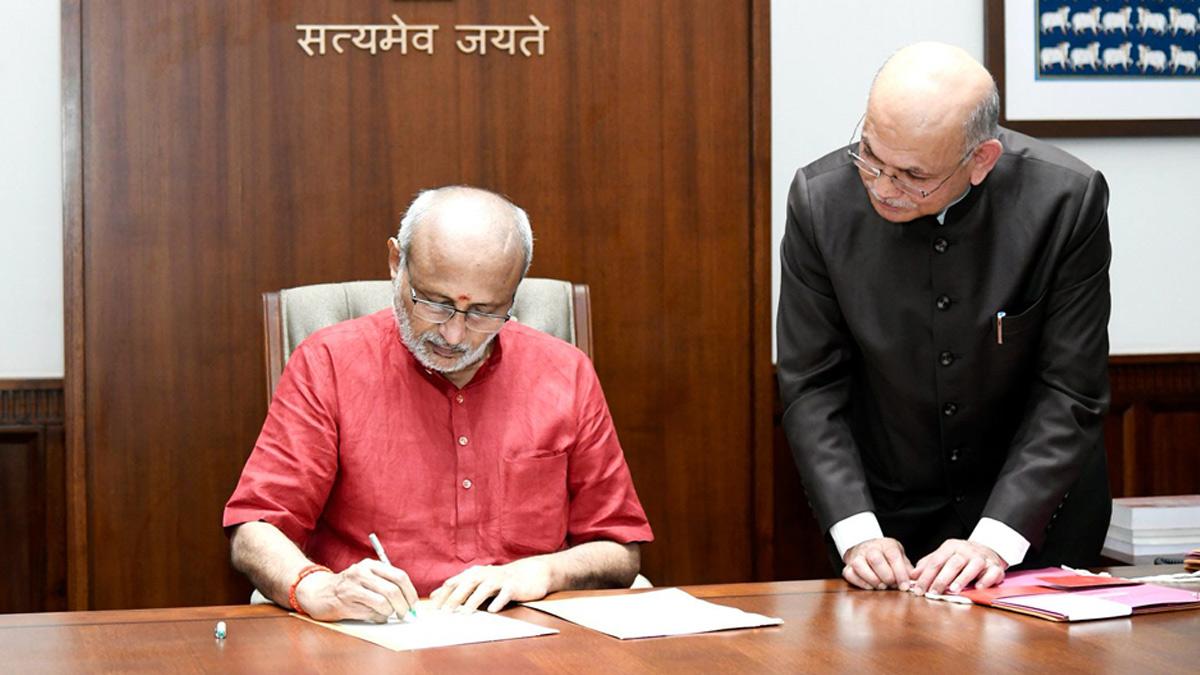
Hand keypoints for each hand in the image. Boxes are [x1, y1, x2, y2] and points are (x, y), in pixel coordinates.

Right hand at [294, 559, 417, 622]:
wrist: (319, 592)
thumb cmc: (349, 587)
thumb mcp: (367, 577)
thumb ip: (386, 583)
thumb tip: (409, 600)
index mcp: (371, 565)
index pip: (400, 576)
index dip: (410, 592)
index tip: (413, 603)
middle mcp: (362, 573)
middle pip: (393, 590)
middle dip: (404, 605)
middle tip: (405, 613)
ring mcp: (353, 587)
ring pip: (383, 602)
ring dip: (390, 612)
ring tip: (388, 614)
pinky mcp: (346, 602)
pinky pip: (370, 613)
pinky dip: (378, 617)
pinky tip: (375, 616)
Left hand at [430, 556, 553, 612]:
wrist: (529, 573)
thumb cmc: (499, 580)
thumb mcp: (477, 582)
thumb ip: (456, 588)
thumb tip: (433, 596)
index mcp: (474, 573)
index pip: (454, 582)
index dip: (443, 595)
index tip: (433, 609)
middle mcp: (485, 574)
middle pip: (467, 584)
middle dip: (455, 597)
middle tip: (445, 612)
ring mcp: (500, 579)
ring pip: (485, 588)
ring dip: (474, 600)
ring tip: (465, 613)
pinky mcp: (514, 586)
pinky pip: (505, 594)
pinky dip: (498, 601)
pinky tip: (492, 610)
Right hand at [842, 538, 914, 590]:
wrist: (867, 547)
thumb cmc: (887, 555)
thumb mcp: (900, 556)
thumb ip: (907, 569)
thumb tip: (915, 583)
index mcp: (886, 544)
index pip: (893, 555)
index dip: (900, 572)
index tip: (905, 586)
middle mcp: (870, 548)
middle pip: (875, 558)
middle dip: (886, 576)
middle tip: (892, 585)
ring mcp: (857, 556)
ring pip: (859, 565)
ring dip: (872, 579)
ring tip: (881, 586)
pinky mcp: (848, 566)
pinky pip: (849, 574)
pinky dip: (860, 583)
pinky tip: (870, 586)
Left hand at [911, 539, 1005, 594]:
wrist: (986, 548)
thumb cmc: (959, 556)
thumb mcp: (942, 556)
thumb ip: (927, 565)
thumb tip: (912, 576)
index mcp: (951, 547)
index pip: (936, 562)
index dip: (926, 576)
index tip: (919, 590)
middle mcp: (966, 550)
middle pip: (953, 563)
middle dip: (942, 579)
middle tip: (933, 592)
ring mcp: (982, 558)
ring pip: (973, 566)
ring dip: (963, 578)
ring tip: (954, 590)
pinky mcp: (995, 566)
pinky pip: (992, 572)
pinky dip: (986, 580)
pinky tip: (978, 588)